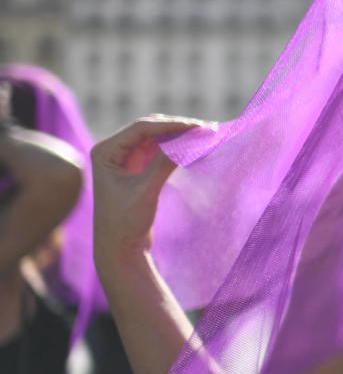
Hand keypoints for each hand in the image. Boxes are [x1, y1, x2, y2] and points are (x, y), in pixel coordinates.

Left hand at [92, 116, 204, 261]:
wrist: (120, 247)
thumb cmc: (125, 221)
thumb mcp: (145, 190)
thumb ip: (163, 163)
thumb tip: (188, 140)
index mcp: (105, 151)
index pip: (141, 128)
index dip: (170, 125)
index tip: (197, 127)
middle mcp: (113, 151)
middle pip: (149, 130)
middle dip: (177, 128)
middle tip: (206, 129)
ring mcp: (125, 159)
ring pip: (157, 139)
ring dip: (179, 137)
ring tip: (204, 136)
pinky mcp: (137, 169)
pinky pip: (160, 152)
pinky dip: (176, 149)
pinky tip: (194, 148)